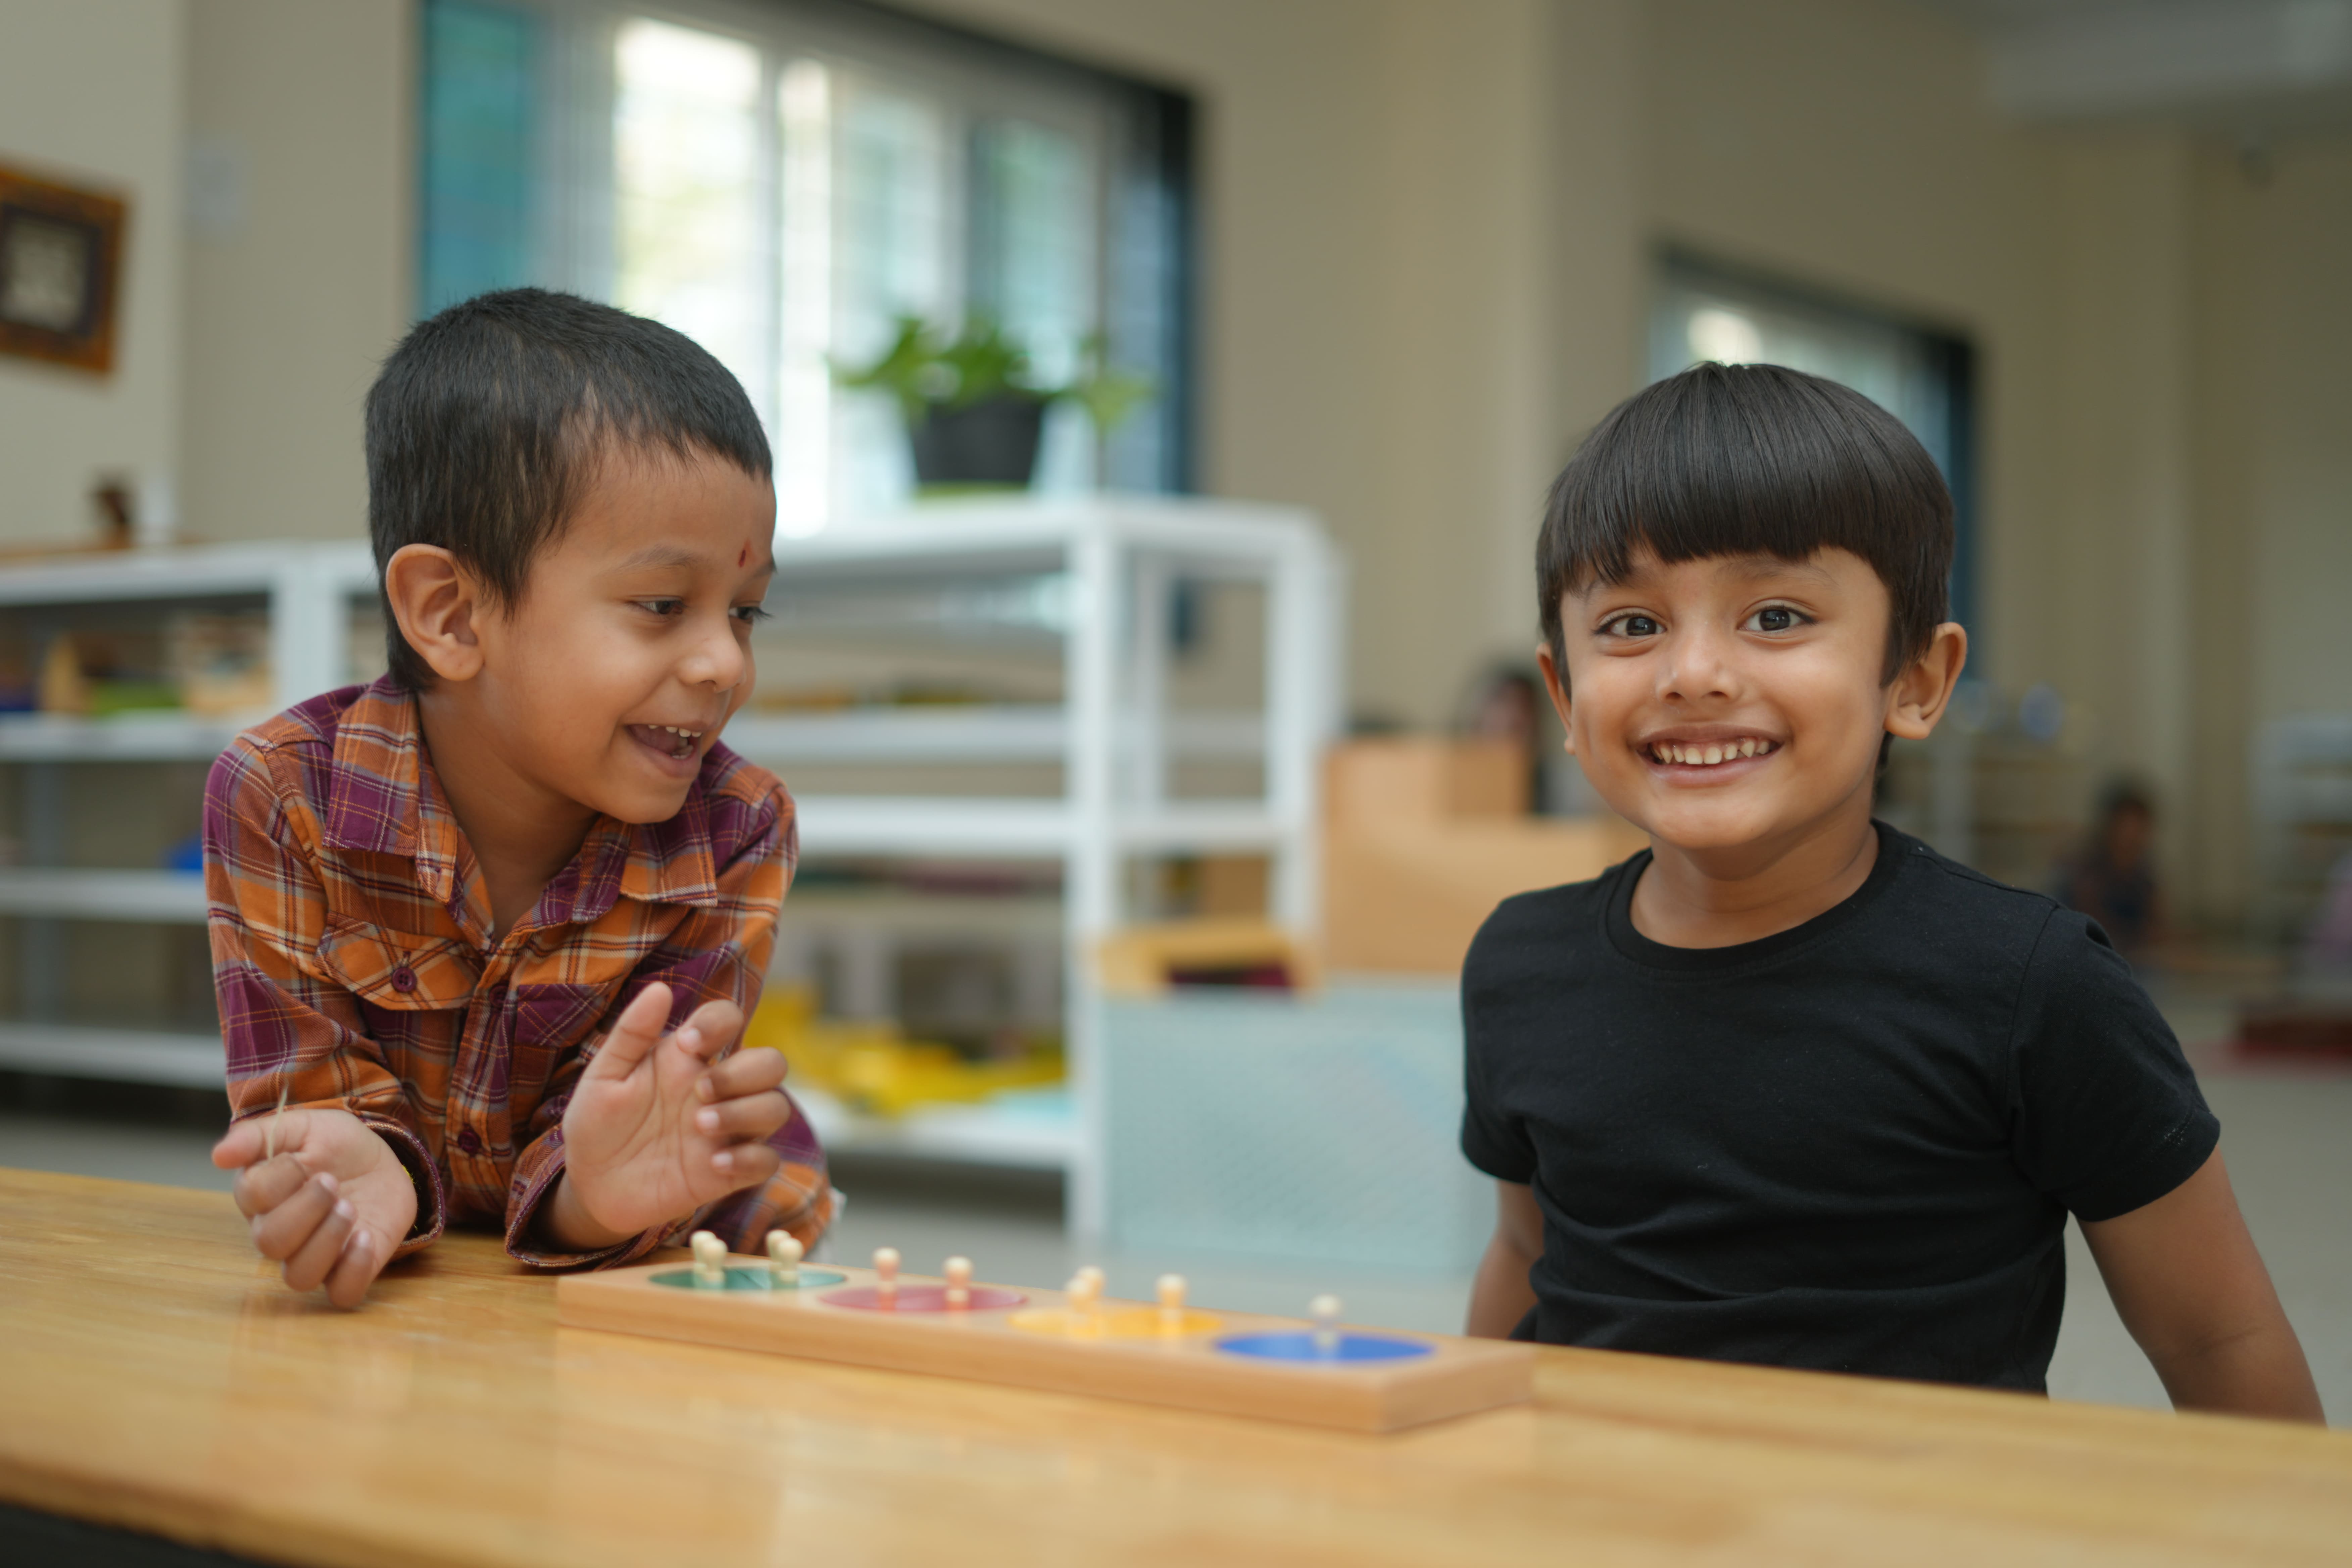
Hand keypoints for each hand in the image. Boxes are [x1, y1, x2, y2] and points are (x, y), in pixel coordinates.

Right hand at [212, 1107, 418, 1308]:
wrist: (380, 1159)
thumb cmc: (335, 1145)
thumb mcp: (303, 1127)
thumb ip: (258, 1136)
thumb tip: (219, 1155)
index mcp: (261, 1197)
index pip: (253, 1196)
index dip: (280, 1175)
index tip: (304, 1158)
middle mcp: (280, 1233)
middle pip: (270, 1242)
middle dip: (307, 1208)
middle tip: (332, 1182)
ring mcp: (314, 1256)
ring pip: (299, 1276)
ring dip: (327, 1239)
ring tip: (350, 1208)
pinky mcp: (349, 1269)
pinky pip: (342, 1293)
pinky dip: (354, 1270)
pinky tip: (365, 1237)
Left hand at [551, 984, 789, 1247]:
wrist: (590, 1187)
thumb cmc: (596, 1125)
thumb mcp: (603, 1077)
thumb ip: (630, 1033)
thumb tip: (660, 989)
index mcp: (688, 1057)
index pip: (728, 1019)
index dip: (721, 1022)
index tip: (690, 1044)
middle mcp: (717, 1089)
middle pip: (771, 1062)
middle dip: (745, 1072)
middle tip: (701, 1091)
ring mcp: (728, 1130)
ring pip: (777, 1107)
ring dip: (747, 1113)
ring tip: (701, 1126)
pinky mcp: (729, 1171)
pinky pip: (767, 1160)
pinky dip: (750, 1159)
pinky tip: (713, 1164)